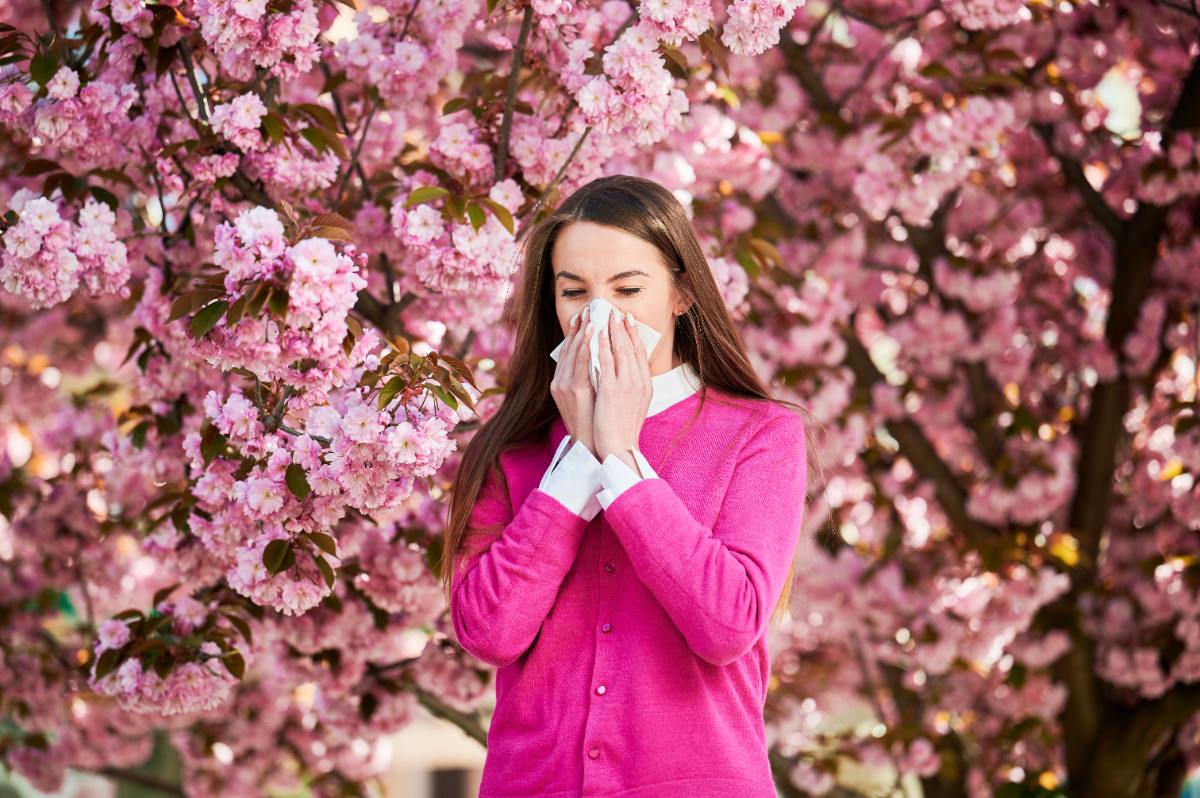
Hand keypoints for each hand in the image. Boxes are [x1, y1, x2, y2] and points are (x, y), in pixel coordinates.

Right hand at [549, 305, 595, 453]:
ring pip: (574, 352)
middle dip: (580, 327)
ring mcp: (564, 386)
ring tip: (592, 315)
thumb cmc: (595, 423)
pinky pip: (580, 363)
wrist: (592, 447)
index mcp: (563, 382)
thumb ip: (591, 379)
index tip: (586, 317)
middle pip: (569, 348)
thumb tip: (601, 361)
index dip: (577, 332)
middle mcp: (560, 382)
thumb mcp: (590, 398)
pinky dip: (586, 346)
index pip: (570, 352)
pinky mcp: (572, 391)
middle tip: (590, 309)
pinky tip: (593, 333)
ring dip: (583, 331)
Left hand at [594, 309, 651, 464]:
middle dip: (623, 327)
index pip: (640, 353)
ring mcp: (626, 384)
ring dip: (611, 330)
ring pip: (619, 349)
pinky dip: (601, 345)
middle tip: (616, 310)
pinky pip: (605, 360)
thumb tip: (626, 372)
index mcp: (645, 385)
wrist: (619, 447)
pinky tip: (595, 333)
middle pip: (631, 347)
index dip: (634, 334)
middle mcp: (638, 381)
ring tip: (605, 315)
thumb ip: (632, 386)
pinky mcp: (611, 389)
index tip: (628, 320)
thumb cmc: (623, 429)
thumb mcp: (634, 404)